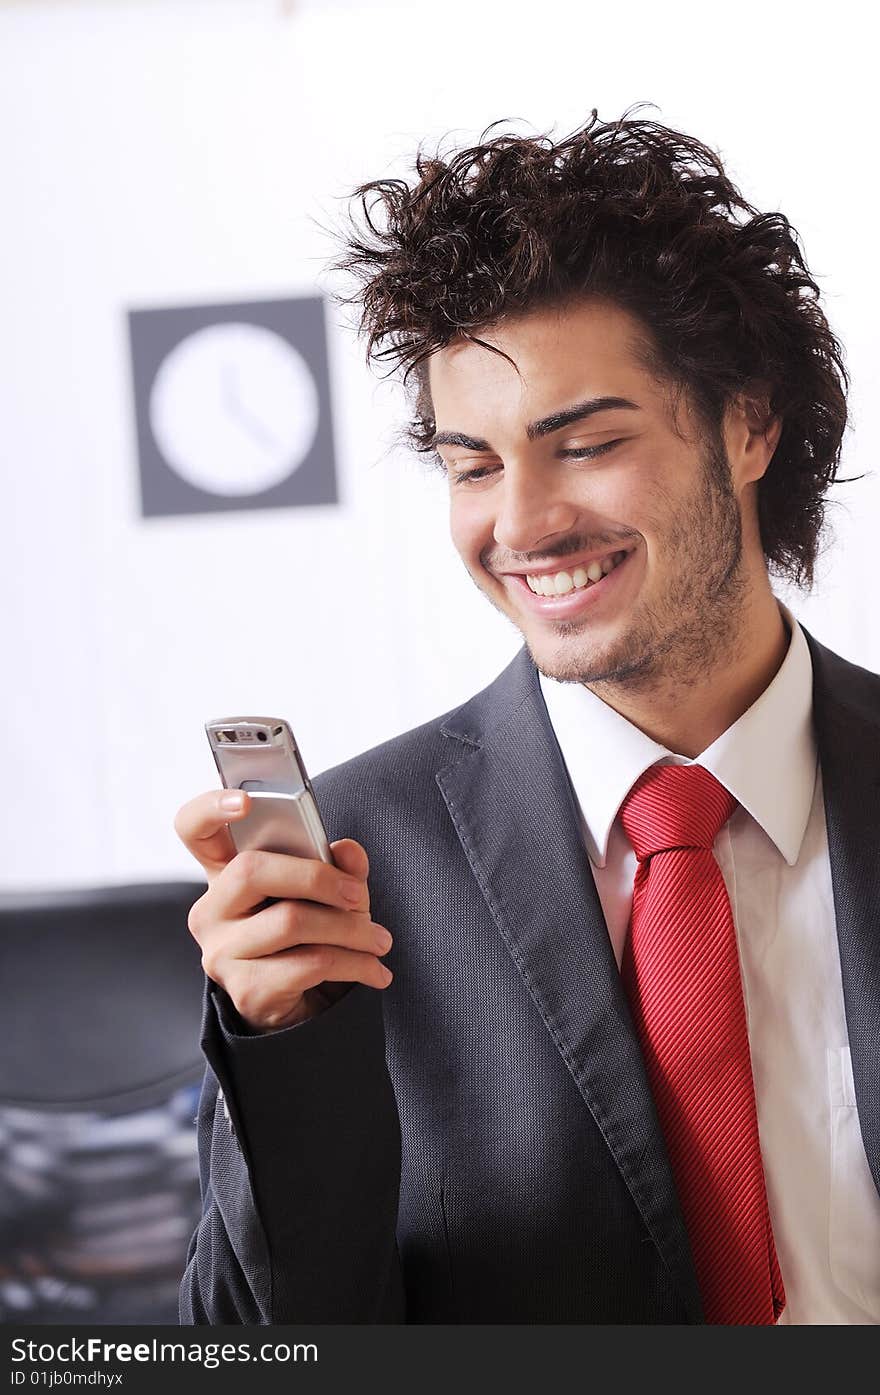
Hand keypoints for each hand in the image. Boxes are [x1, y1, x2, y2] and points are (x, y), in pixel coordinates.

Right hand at [173, 790, 392, 1031]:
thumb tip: (348, 850)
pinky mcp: (245, 989)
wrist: (299, 1007)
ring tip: (380, 940)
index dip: (211, 807)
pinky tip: (374, 969)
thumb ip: (338, 866)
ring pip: (290, 921)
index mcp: (225, 873)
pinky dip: (354, 964)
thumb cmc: (308, 937)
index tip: (245, 801)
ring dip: (350, 929)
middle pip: (252, 870)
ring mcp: (222, 952)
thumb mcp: (327, 895)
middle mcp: (212, 910)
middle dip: (318, 877)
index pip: (194, 828)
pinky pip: (309, 964)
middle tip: (359, 895)